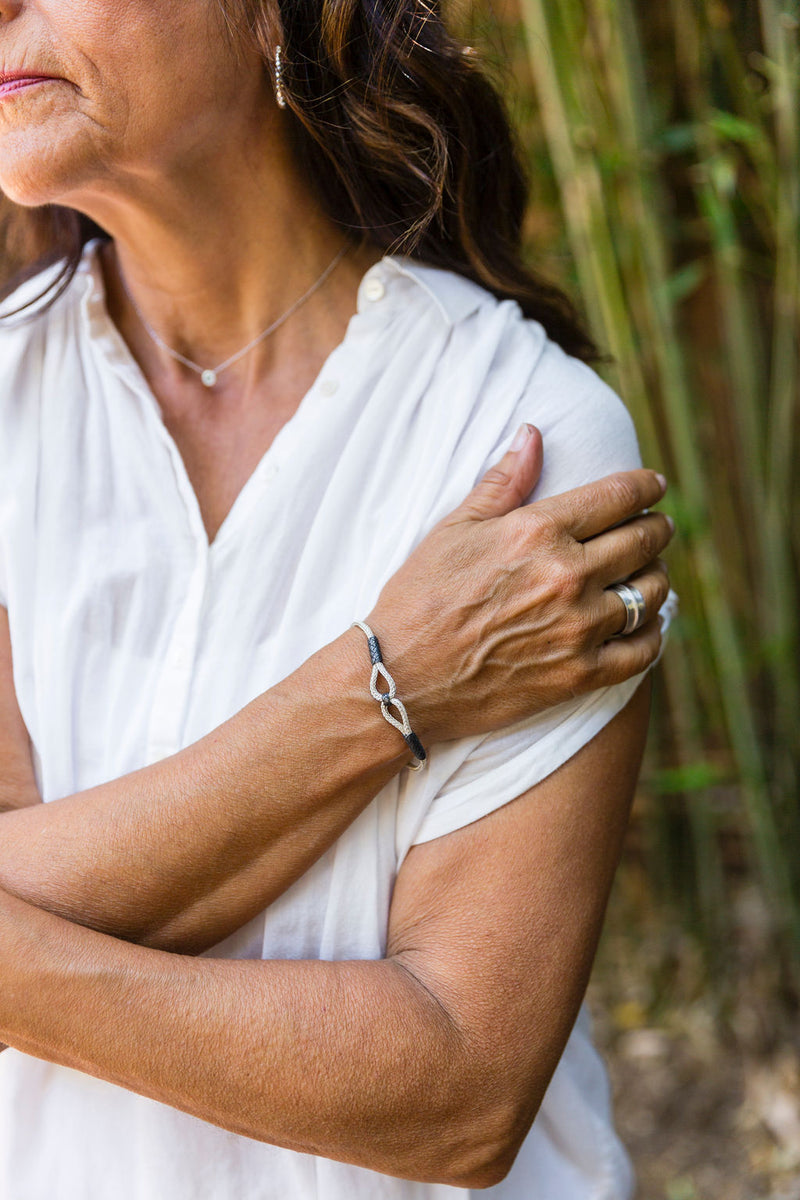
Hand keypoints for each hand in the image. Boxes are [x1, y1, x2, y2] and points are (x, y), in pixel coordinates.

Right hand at [367, 424, 671, 743]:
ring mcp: (578, 628)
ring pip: (651, 593)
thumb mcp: (454, 529)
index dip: (646, 486)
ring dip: (656, 578)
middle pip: (644, 541)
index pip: (618, 497)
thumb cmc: (420, 598)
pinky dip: (652, 634)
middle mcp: (567, 576)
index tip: (655, 485)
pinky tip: (645, 625)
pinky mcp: (579, 675)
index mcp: (538, 532)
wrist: (403, 678)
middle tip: (656, 527)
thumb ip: (504, 482)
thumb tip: (534, 433)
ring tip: (648, 574)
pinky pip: (643, 651)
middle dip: (657, 527)